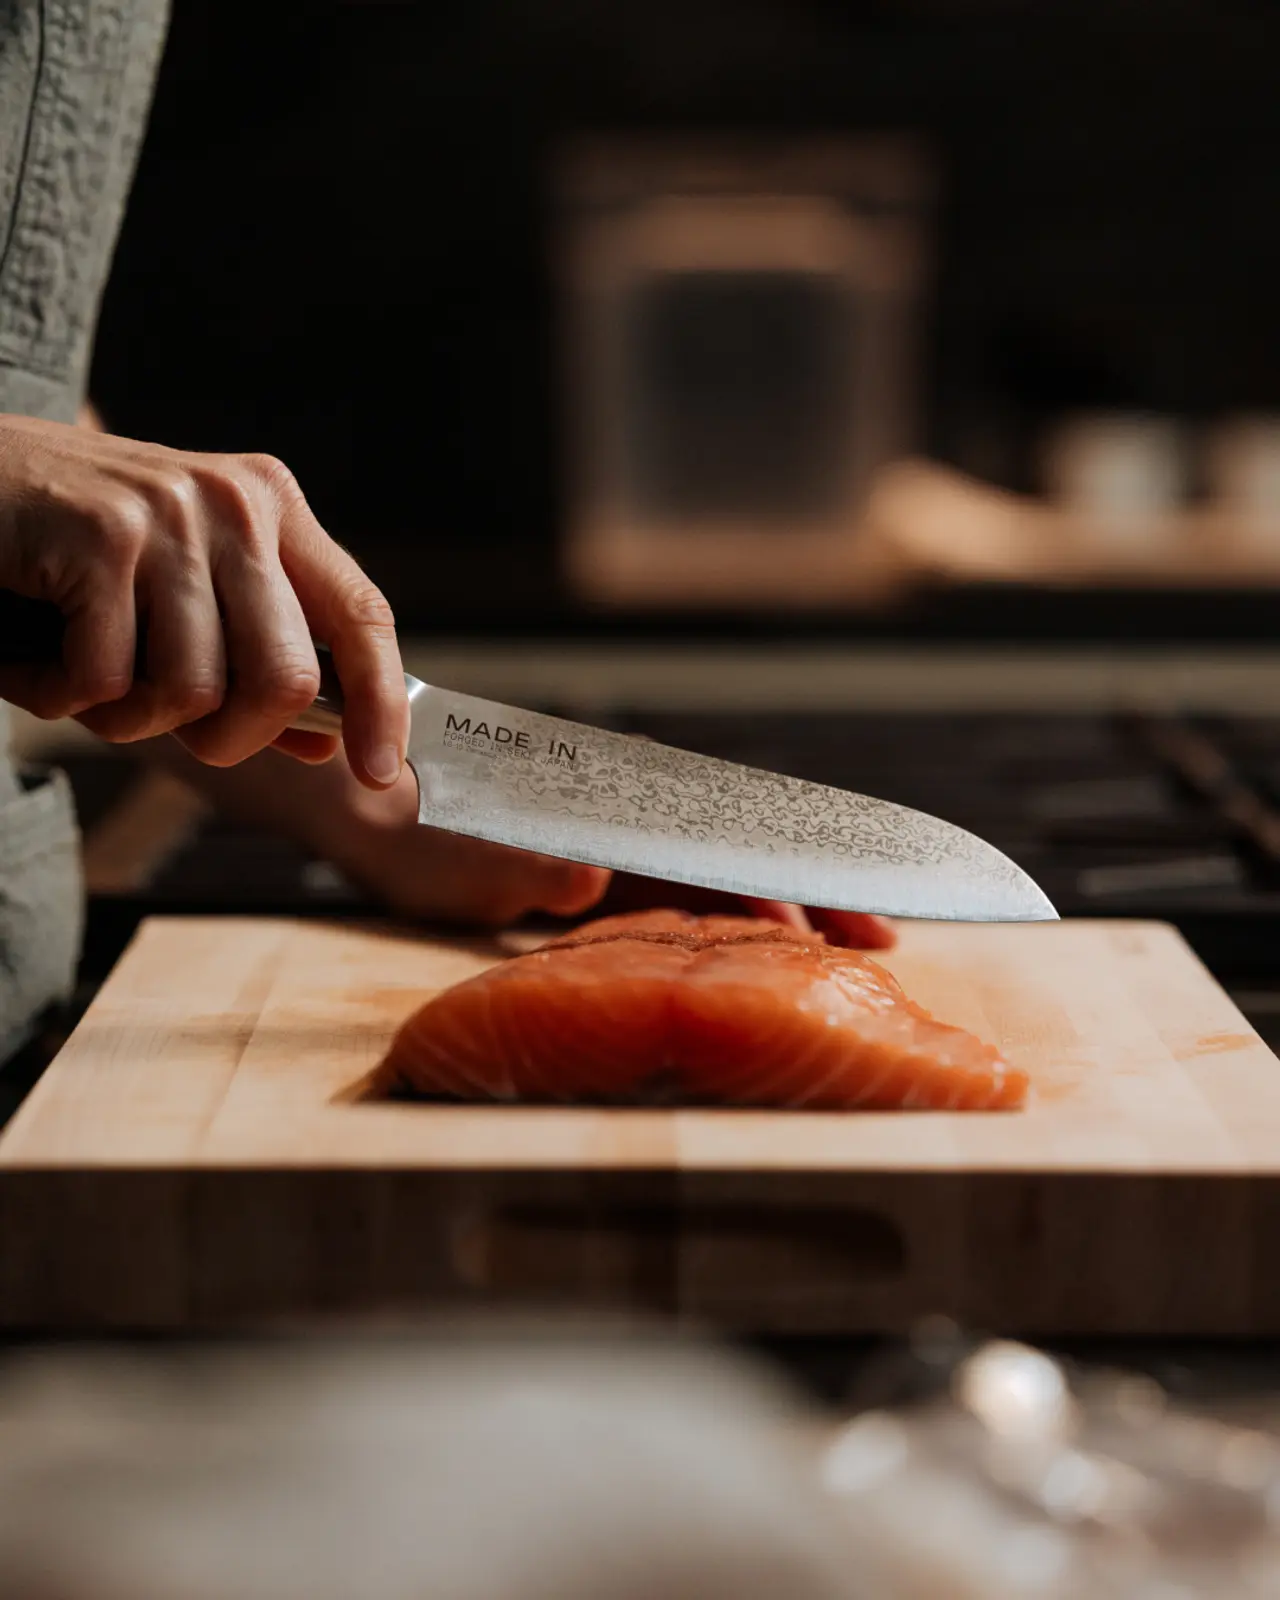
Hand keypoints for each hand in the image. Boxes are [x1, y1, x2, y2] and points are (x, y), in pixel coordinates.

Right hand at [0, 414, 406, 788]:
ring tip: (82, 677)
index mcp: (272, 508)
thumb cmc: (72, 550)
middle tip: (165, 725)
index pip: (361, 615)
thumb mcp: (179, 591)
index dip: (381, 704)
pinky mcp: (99, 536)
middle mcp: (235, 503)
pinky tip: (35, 662)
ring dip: (127, 720)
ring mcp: (170, 514)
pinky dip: (60, 699)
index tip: (382, 773)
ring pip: (193, 691)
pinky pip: (106, 682)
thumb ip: (254, 661)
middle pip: (285, 678)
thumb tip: (328, 740)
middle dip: (227, 737)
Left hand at [308, 759, 895, 948]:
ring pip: (725, 870)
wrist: (376, 808)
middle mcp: (633, 811)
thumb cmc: (417, 838)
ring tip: (850, 944)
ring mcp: (626, 833)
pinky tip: (768, 939)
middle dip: (816, 896)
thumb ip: (523, 868)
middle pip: (743, 854)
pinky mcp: (612, 858)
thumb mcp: (460, 862)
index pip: (720, 845)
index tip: (849, 913)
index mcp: (611, 806)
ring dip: (787, 906)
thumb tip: (586, 876)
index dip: (787, 881)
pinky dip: (737, 911)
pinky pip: (690, 885)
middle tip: (886, 940)